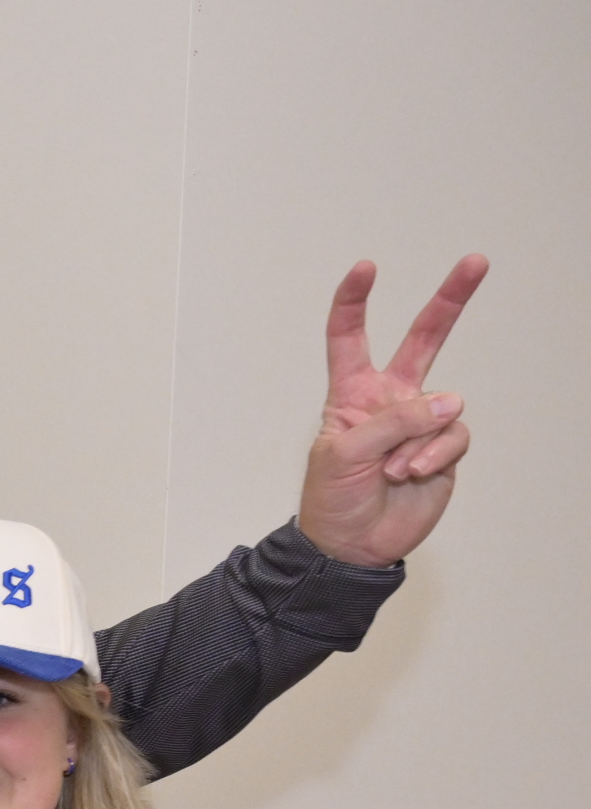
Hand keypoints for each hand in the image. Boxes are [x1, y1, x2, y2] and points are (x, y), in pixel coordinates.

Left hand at [295, 256, 484, 567]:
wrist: (352, 547)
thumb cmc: (332, 500)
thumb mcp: (343, 455)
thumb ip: (392, 422)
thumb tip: (449, 402)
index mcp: (352, 394)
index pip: (350, 339)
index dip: (354, 303)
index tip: (366, 268)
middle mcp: (391, 399)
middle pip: (424, 340)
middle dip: (450, 300)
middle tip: (476, 261)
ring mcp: (421, 422)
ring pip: (442, 407)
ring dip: (416, 442)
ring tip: (391, 471)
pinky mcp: (445, 447)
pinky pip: (453, 436)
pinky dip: (433, 456)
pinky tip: (412, 476)